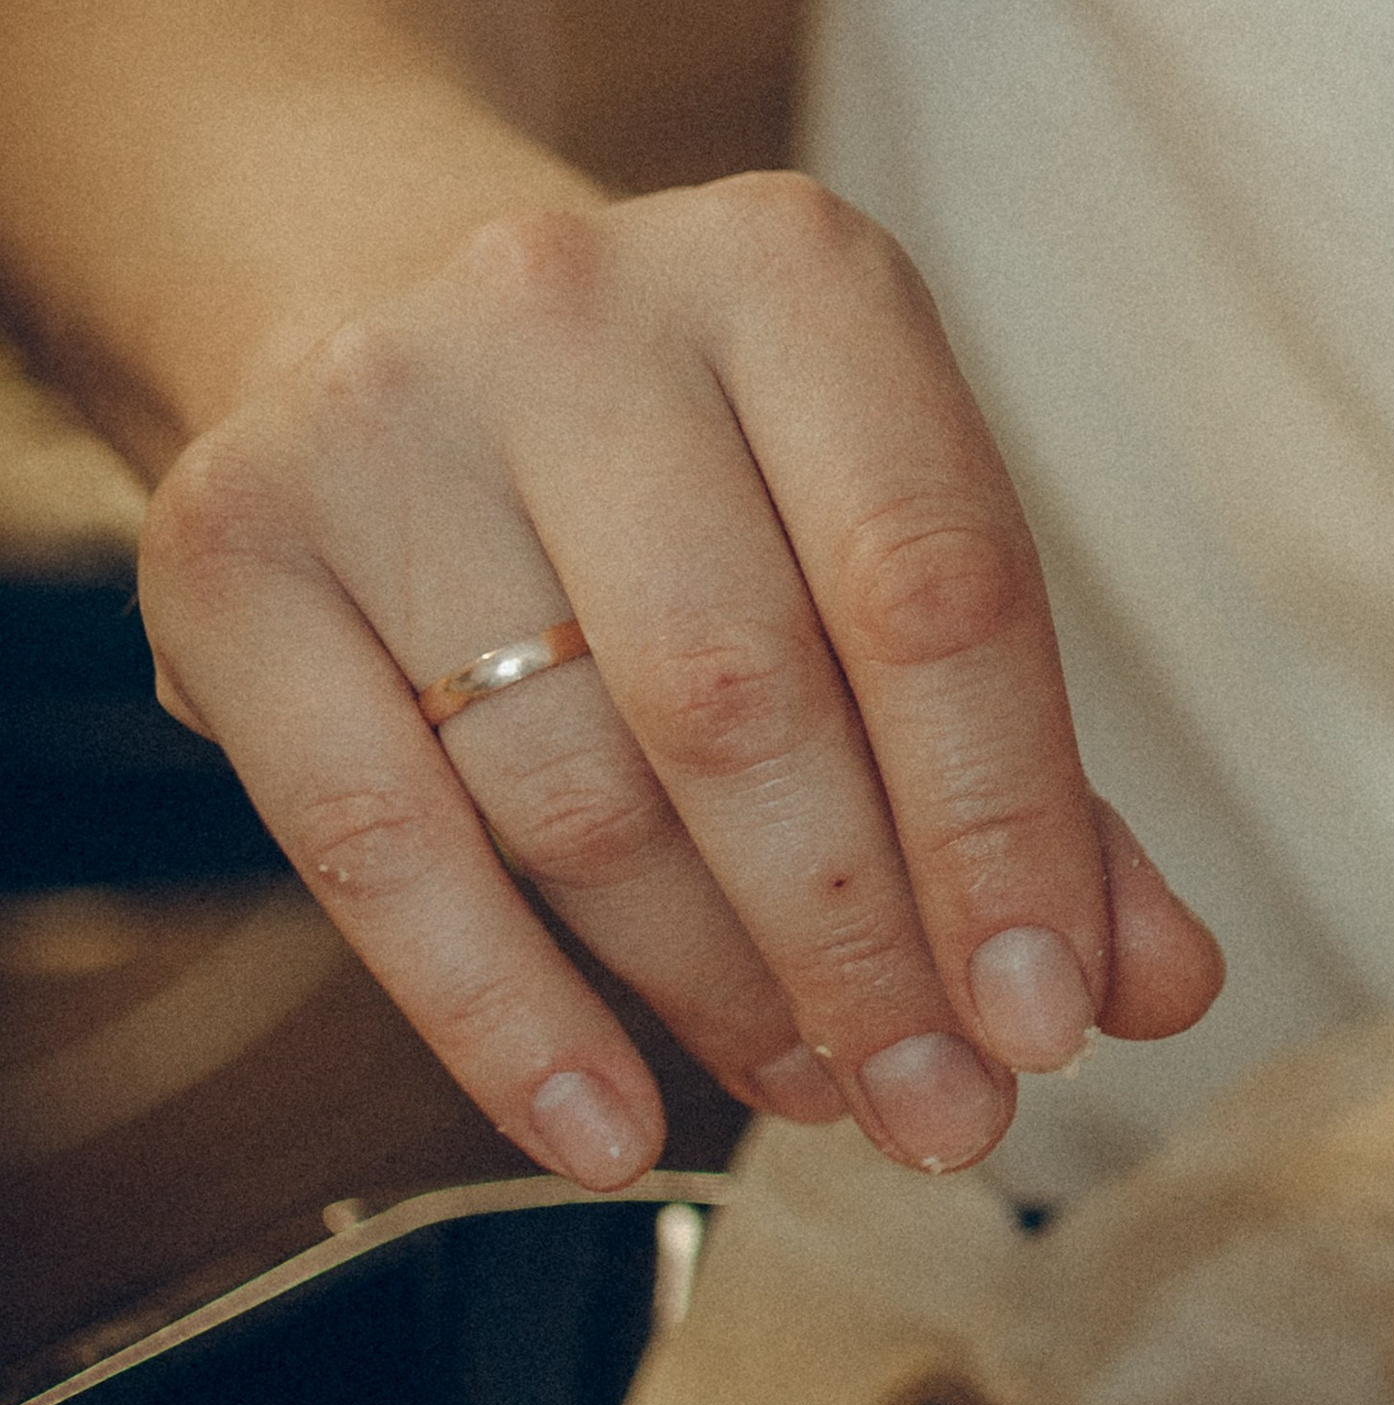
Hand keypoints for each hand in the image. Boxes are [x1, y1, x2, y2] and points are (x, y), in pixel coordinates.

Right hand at [138, 173, 1222, 1183]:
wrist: (367, 304)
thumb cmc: (690, 468)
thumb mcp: (874, 541)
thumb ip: (1026, 760)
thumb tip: (1156, 982)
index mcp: (791, 275)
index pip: (932, 589)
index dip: (1004, 831)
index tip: (1053, 1020)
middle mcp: (573, 310)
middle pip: (746, 701)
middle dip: (866, 947)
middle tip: (946, 1111)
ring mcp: (378, 419)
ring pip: (576, 788)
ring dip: (715, 991)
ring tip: (817, 1094)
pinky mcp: (225, 547)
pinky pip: (373, 843)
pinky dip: (502, 1016)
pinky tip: (608, 1129)